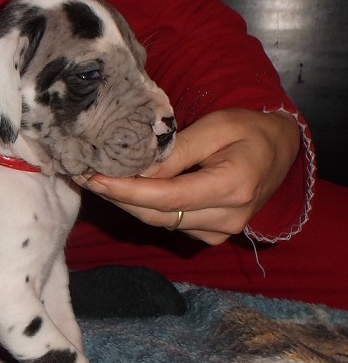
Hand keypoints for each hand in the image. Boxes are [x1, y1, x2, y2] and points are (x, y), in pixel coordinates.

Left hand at [72, 108, 300, 244]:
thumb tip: (137, 171)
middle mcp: (227, 218)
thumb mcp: (215, 127)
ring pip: (159, 223)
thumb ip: (177, 152)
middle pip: (157, 215)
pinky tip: (123, 192)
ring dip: (126, 203)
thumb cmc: (248, 131)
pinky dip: (144, 209)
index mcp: (233, 187)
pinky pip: (169, 224)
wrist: (279, 151)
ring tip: (96, 181)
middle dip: (117, 197)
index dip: (126, 191)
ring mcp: (220, 232)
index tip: (93, 178)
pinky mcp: (211, 235)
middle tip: (84, 177)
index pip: (166, 197)